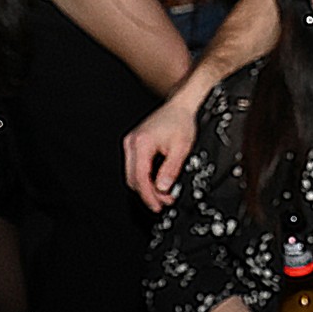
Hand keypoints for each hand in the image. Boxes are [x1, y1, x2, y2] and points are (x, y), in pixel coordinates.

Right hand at [123, 96, 198, 211]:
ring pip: (132, 174)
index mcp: (141, 144)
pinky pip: (135, 166)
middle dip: (148, 193)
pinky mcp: (134, 143)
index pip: (140, 178)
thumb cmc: (181, 121)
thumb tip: (163, 188)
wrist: (180, 105)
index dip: (149, 196)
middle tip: (163, 202)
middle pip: (133, 178)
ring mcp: (131, 143)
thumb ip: (171, 170)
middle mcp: (131, 143)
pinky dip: (145, 176)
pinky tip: (157, 181)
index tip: (158, 206)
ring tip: (162, 193)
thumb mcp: (181, 148)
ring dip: (146, 186)